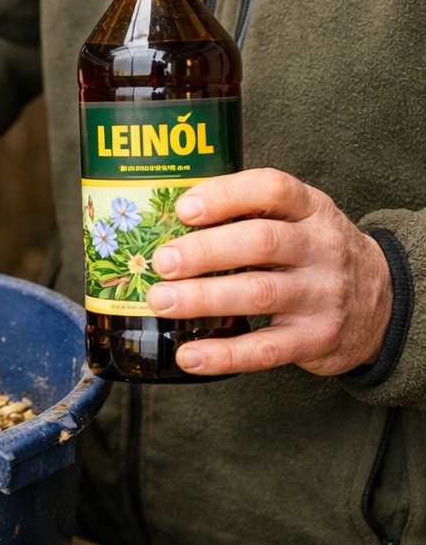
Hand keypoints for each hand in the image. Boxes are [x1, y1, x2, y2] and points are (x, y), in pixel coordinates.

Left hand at [145, 168, 392, 377]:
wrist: (381, 304)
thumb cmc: (315, 255)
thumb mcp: (300, 221)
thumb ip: (251, 215)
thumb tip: (170, 220)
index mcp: (312, 210)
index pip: (273, 189)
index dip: (226, 195)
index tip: (184, 208)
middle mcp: (322, 248)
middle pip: (262, 241)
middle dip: (205, 251)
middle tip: (163, 261)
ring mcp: (322, 295)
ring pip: (260, 293)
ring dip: (203, 298)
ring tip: (162, 301)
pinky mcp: (317, 339)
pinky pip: (266, 350)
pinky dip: (223, 354)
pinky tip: (189, 355)